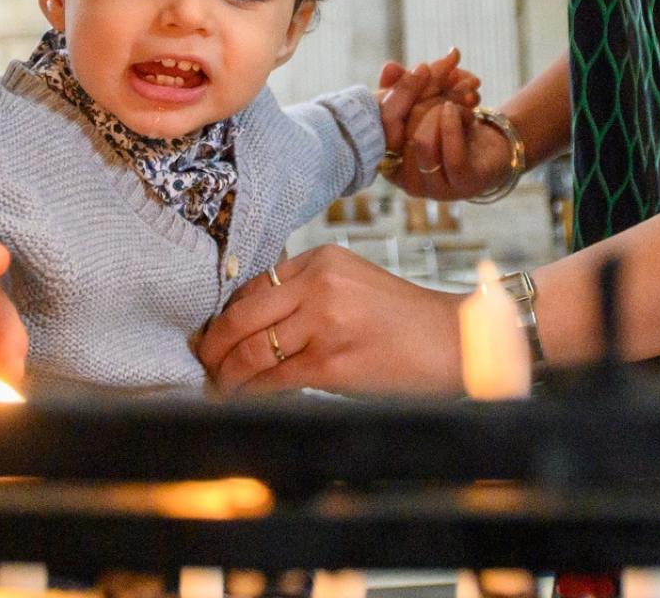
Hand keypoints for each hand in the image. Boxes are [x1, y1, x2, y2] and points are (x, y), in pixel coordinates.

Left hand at [195, 245, 461, 395]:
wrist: (456, 342)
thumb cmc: (405, 322)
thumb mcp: (353, 285)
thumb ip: (307, 293)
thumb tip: (253, 322)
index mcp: (321, 260)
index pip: (252, 286)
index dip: (225, 315)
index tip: (211, 335)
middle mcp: (318, 284)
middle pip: (242, 316)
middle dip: (214, 345)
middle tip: (203, 363)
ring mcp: (324, 322)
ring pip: (252, 350)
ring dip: (227, 374)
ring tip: (218, 387)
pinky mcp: (331, 362)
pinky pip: (273, 379)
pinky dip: (251, 392)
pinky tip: (243, 399)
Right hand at [376, 53, 510, 201]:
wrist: (493, 147)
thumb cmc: (451, 124)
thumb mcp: (425, 99)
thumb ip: (405, 84)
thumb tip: (390, 68)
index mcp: (387, 158)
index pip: (382, 121)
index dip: (400, 92)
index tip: (422, 68)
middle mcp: (403, 179)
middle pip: (401, 128)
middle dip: (427, 96)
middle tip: (451, 79)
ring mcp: (432, 188)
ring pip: (422, 141)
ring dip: (441, 111)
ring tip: (456, 104)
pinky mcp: (461, 186)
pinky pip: (451, 154)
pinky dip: (454, 124)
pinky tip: (460, 110)